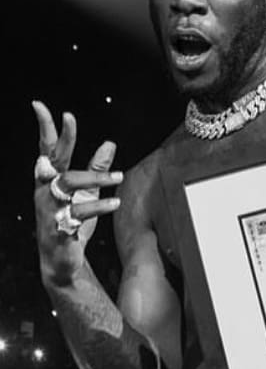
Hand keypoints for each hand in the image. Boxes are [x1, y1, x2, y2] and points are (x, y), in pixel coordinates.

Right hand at [32, 102, 121, 286]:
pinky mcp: (58, 228)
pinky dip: (98, 207)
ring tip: (119, 176)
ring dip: (95, 177)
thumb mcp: (87, 193)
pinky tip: (115, 204)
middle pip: (55, 161)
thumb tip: (109, 143)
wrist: (61, 261)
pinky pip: (77, 213)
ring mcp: (49, 209)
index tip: (42, 106)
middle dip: (64, 140)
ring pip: (68, 185)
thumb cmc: (70, 223)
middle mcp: (45, 191)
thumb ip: (96, 168)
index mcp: (51, 180)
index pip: (48, 149)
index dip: (46, 128)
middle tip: (71, 118)